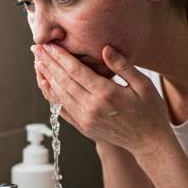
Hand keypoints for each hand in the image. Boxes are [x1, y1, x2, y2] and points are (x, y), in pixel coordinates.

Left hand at [32, 43, 172, 159]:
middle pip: (63, 81)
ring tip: (38, 63)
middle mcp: (91, 107)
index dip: (60, 56)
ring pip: (59, 94)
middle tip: (37, 49)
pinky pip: (61, 109)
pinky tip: (45, 84)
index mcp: (106, 94)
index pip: (76, 71)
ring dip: (46, 77)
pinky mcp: (83, 126)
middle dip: (48, 63)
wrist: (149, 142)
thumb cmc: (150, 111)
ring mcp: (85, 119)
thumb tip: (105, 49)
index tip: (49, 45)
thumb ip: (123, 66)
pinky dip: (51, 96)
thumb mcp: (143, 85)